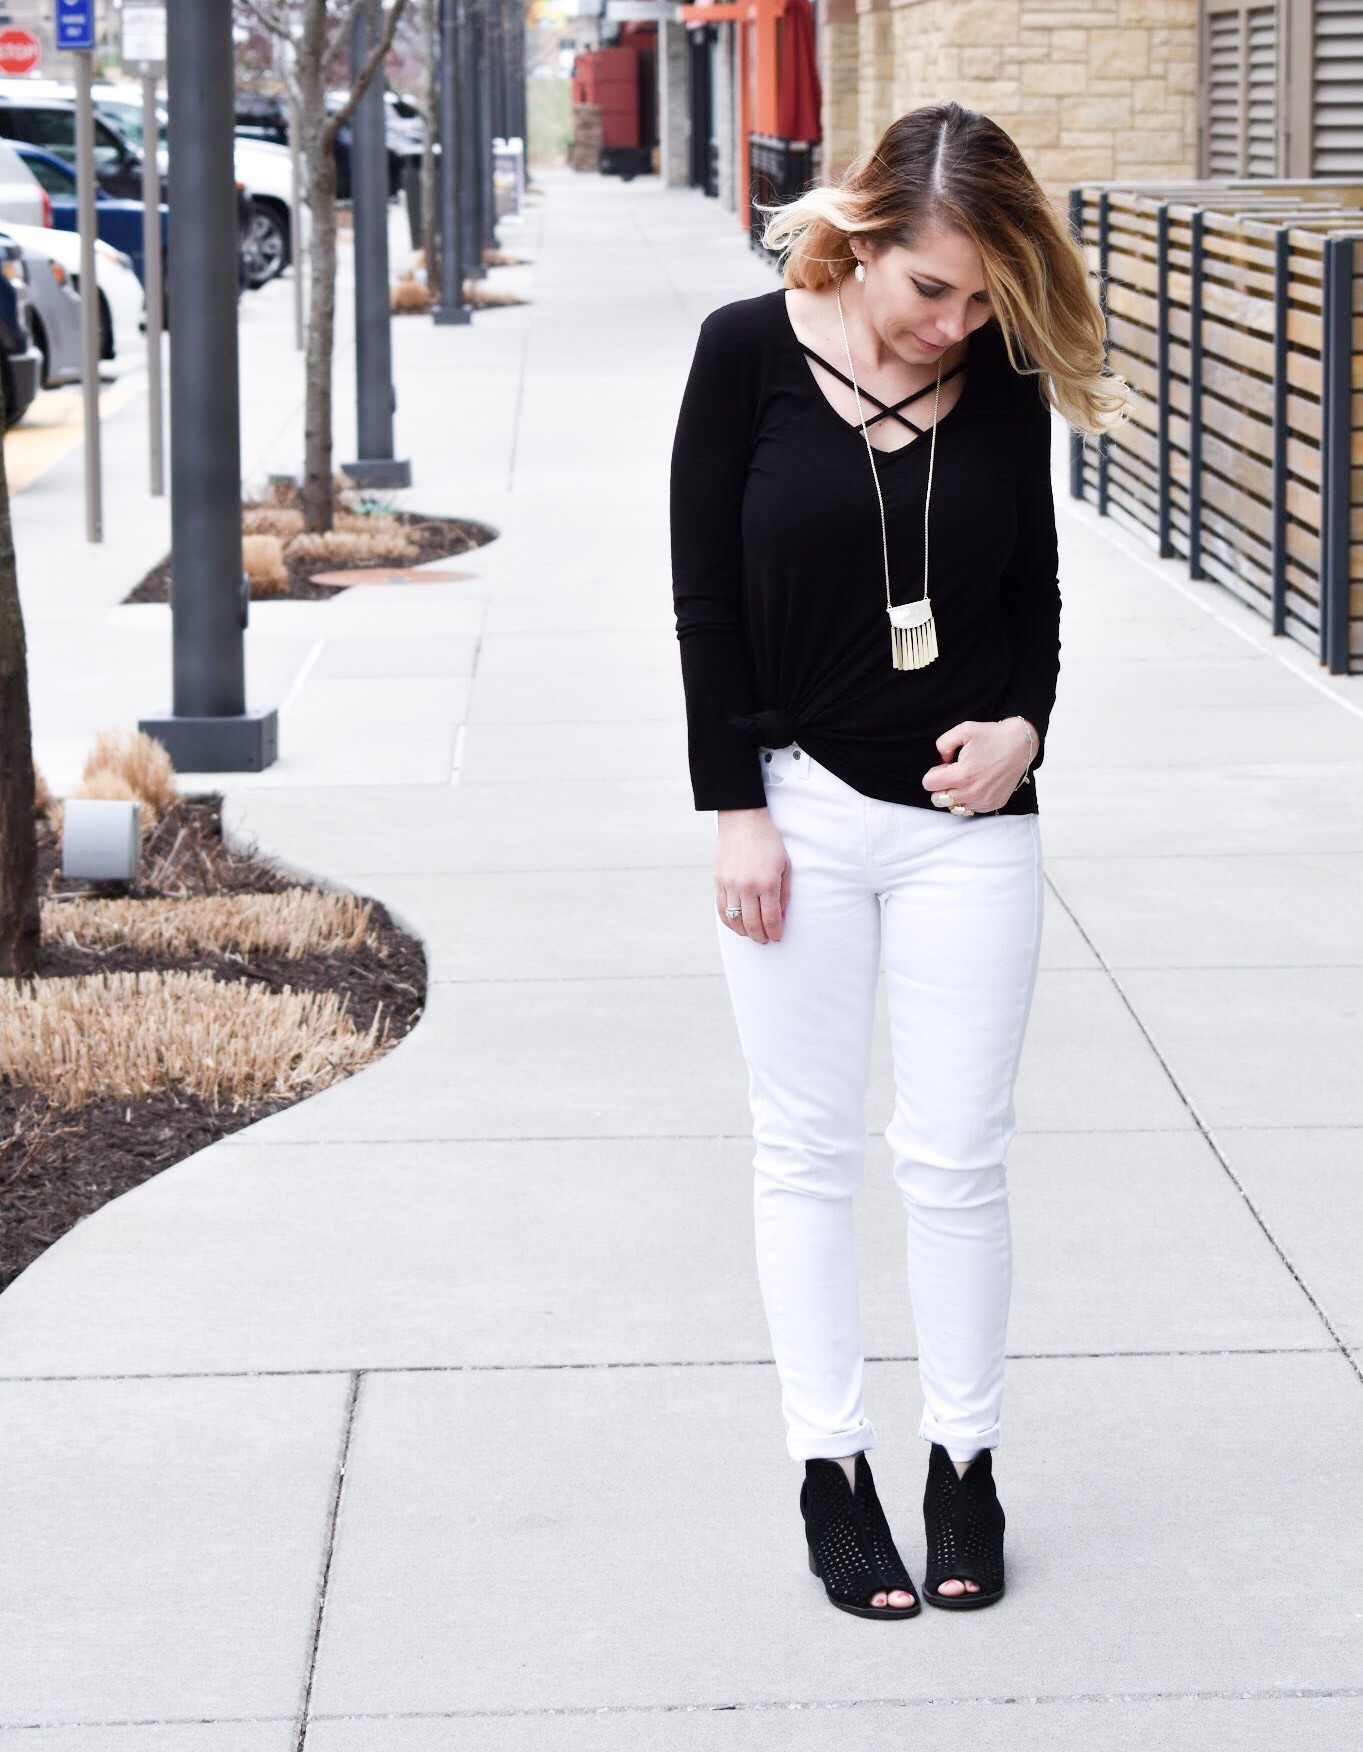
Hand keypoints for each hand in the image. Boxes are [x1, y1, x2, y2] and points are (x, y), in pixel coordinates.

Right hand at [716, 807, 790, 943]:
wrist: (742, 821)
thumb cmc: (768, 842)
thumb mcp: (784, 865)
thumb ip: (784, 893)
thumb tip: (780, 916)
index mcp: (767, 882)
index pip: (770, 918)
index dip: (774, 932)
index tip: (777, 937)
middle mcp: (747, 886)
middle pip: (752, 924)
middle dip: (760, 936)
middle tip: (765, 940)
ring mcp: (730, 884)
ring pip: (735, 920)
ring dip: (744, 932)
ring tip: (751, 934)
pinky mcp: (718, 881)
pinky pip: (721, 909)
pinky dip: (729, 922)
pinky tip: (736, 925)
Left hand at [921, 718, 1035, 814]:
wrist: (1021, 745)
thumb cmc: (993, 736)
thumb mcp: (964, 730)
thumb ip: (943, 744)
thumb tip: (941, 761)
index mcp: (962, 775)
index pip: (929, 784)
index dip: (934, 772)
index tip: (946, 766)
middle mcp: (972, 792)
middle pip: (937, 799)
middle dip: (940, 786)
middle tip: (954, 773)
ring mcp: (983, 801)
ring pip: (953, 806)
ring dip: (954, 794)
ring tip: (966, 779)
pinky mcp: (993, 804)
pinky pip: (970, 808)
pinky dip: (969, 799)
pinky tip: (977, 784)